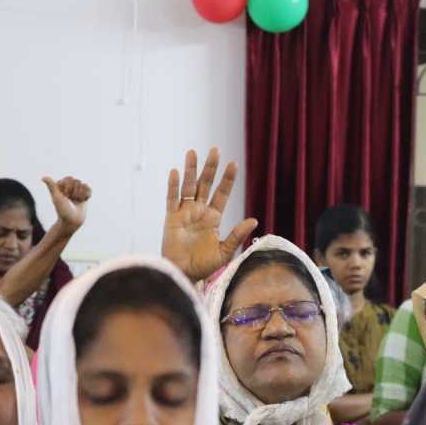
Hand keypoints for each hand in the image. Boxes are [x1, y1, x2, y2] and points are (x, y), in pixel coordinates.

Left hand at [42, 176, 90, 232]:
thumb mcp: (57, 197)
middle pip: (77, 181)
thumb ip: (52, 186)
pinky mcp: (84, 194)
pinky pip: (89, 188)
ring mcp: (77, 190)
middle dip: (75, 192)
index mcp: (60, 185)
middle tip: (71, 200)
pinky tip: (83, 200)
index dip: (68, 188)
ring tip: (76, 202)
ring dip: (80, 195)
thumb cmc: (63, 210)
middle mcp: (68, 186)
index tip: (64, 197)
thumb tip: (43, 177)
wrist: (73, 221)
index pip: (69, 179)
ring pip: (83, 185)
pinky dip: (87, 195)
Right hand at [162, 148, 257, 281]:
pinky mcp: (171, 218)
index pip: (222, 193)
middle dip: (210, 168)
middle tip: (215, 150)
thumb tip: (254, 220)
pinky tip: (175, 172)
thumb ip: (237, 235)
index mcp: (214, 217)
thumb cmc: (205, 266)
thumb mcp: (224, 251)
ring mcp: (185, 213)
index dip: (227, 179)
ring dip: (190, 170)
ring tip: (192, 152)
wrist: (185, 275)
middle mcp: (200, 211)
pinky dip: (173, 186)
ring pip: (188, 186)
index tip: (233, 163)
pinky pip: (172, 199)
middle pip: (206, 184)